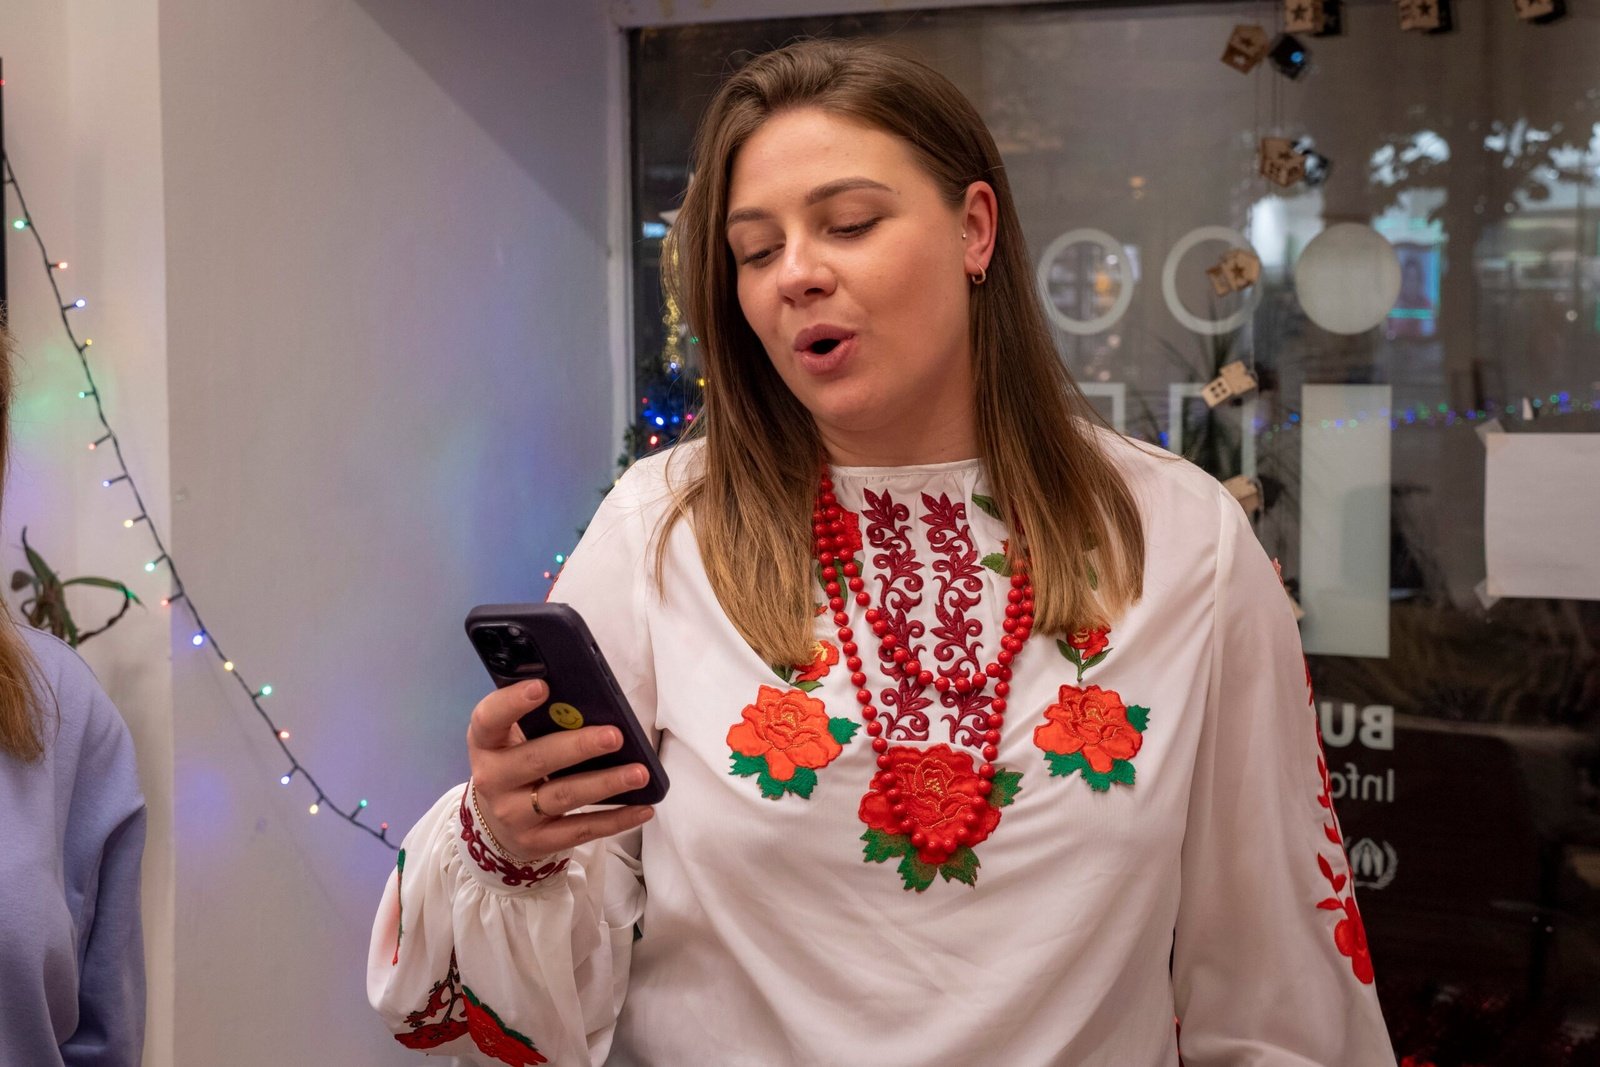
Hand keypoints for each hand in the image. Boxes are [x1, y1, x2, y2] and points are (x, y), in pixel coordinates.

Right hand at [467, 679, 653, 858]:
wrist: (496, 822)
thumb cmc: (517, 763)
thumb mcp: (514, 739)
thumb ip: (541, 719)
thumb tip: (592, 701)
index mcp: (486, 742)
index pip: (489, 719)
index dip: (512, 702)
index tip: (542, 687)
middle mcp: (493, 779)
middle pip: (537, 760)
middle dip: (579, 747)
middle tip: (615, 736)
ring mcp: (513, 814)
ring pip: (563, 796)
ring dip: (605, 783)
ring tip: (640, 773)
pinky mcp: (536, 842)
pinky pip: (580, 830)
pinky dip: (615, 820)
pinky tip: (642, 808)